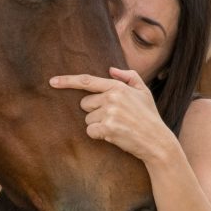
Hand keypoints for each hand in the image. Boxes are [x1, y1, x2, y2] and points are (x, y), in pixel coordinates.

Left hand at [50, 67, 177, 164]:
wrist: (157, 142)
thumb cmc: (149, 117)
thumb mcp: (144, 92)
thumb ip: (129, 77)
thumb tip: (111, 69)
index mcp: (118, 87)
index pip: (87, 81)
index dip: (67, 81)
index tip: (52, 82)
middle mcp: (112, 97)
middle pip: (85, 104)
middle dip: (95, 111)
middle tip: (114, 117)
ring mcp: (110, 112)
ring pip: (88, 119)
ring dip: (98, 124)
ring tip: (117, 127)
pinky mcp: (108, 128)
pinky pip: (90, 131)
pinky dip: (98, 135)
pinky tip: (114, 135)